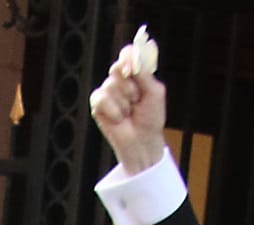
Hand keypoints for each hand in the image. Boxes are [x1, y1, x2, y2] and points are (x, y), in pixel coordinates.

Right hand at [89, 46, 167, 174]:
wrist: (143, 142)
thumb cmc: (151, 119)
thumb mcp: (155, 92)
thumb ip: (144, 73)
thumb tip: (132, 57)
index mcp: (134, 73)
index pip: (127, 53)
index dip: (129, 57)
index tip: (134, 68)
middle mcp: (119, 80)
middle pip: (117, 67)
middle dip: (129, 85)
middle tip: (137, 99)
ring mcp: (107, 92)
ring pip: (110, 85)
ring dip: (124, 102)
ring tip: (129, 113)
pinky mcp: (98, 105)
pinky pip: (101, 99)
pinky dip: (113, 110)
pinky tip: (119, 119)